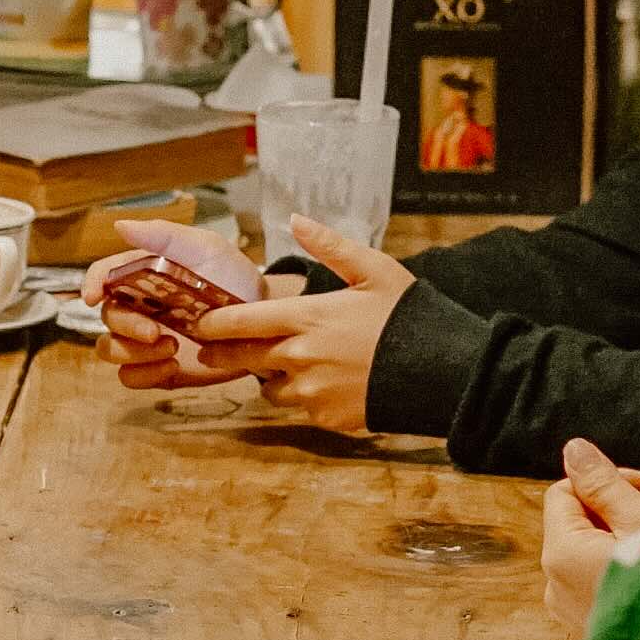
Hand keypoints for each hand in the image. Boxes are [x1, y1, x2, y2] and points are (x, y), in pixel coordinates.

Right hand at [90, 228, 302, 392]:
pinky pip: (131, 377)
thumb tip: (120, 226)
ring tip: (171, 348)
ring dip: (132, 353)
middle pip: (107, 317)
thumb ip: (164, 237)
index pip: (104, 275)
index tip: (93, 297)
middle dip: (125, 326)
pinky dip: (144, 375)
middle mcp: (139, 307)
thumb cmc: (234, 278)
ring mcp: (147, 341)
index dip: (90, 283)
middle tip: (156, 331)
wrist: (264, 320)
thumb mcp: (205, 248)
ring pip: (110, 350)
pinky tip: (172, 366)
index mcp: (143, 274)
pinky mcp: (159, 368)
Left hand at [176, 215, 414, 434]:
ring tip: (287, 363)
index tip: (197, 323)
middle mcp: (301, 357)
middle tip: (209, 351)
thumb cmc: (408, 315)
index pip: (242, 321)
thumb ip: (330, 247)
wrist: (443, 371)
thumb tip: (296, 220)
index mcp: (308, 317)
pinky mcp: (325, 418)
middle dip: (223, 354)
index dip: (213, 324)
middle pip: (243, 358)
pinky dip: (303, 396)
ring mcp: (312, 392)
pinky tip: (325, 382)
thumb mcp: (374, 270)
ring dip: (271, 376)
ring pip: (270, 388)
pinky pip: (299, 407)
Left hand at [541, 437, 639, 631]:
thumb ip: (604, 485)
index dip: (602, 480)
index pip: (562, 494)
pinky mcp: (593, 629)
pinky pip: (598, 584)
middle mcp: (556, 588)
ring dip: (621, 540)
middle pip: (575, 525)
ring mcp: (573, 613)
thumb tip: (573, 449)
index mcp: (561, 555)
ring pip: (588, 554)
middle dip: (614, 512)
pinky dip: (623, 570)